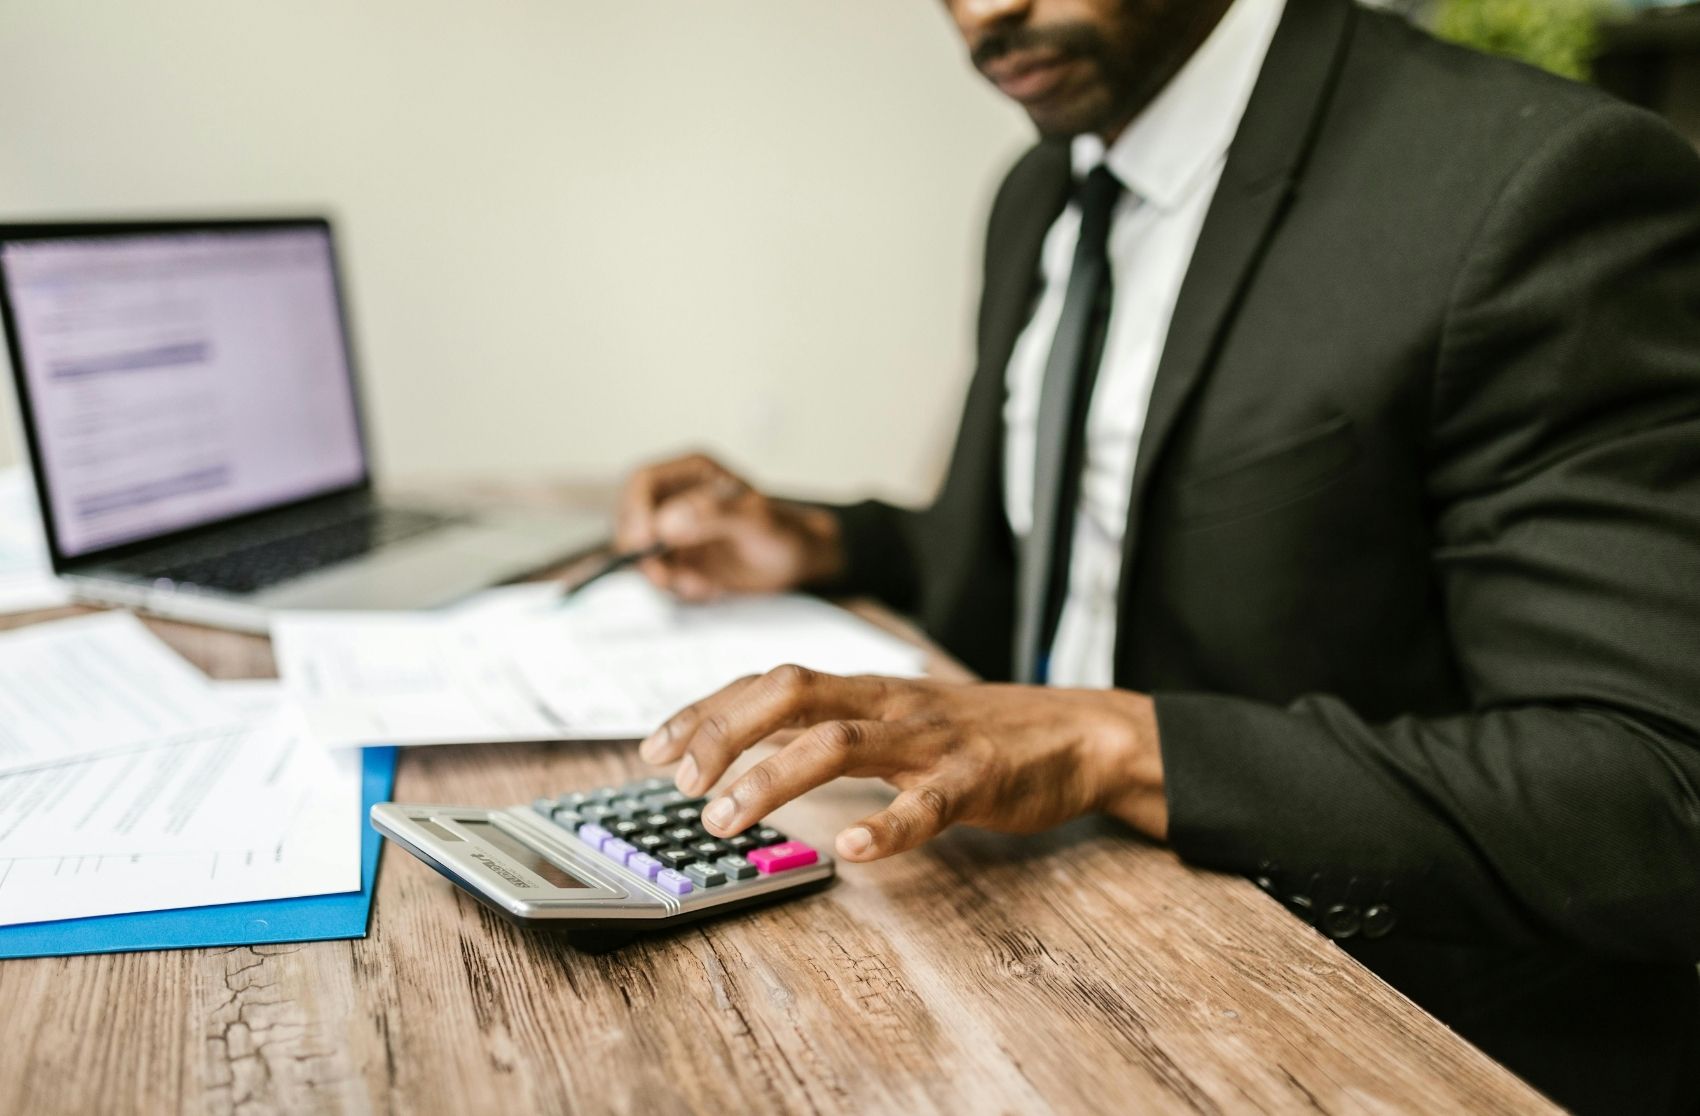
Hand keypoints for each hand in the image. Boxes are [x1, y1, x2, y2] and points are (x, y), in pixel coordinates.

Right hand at [615, 453, 843, 601]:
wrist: (797, 561)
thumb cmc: (782, 530)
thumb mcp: (755, 520)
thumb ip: (713, 515)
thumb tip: (667, 524)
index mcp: (691, 472)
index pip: (643, 482)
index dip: (635, 510)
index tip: (645, 541)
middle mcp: (675, 499)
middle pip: (631, 519)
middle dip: (642, 552)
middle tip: (665, 575)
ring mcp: (673, 531)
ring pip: (641, 553)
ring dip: (663, 575)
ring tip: (700, 584)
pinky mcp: (678, 560)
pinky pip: (660, 576)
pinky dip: (678, 588)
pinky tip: (708, 588)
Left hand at [638, 666, 1167, 861]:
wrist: (1080, 732)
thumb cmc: (977, 732)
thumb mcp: (894, 718)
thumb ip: (832, 727)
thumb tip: (752, 754)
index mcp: (864, 689)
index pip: (769, 683)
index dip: (707, 710)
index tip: (656, 747)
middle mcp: (887, 702)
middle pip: (791, 693)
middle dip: (724, 732)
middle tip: (681, 783)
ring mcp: (932, 738)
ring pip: (841, 741)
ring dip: (772, 777)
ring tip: (726, 818)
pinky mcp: (977, 778)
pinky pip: (928, 802)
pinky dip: (886, 824)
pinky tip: (850, 849)